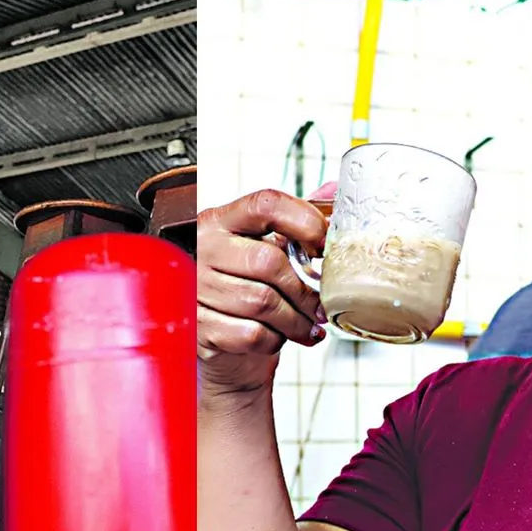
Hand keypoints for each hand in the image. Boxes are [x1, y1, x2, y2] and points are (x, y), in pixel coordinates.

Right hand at [196, 189, 329, 399]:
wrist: (217, 334)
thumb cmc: (246, 285)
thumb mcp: (267, 246)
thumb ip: (296, 218)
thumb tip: (335, 190)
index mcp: (222, 220)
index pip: (266, 205)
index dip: (304, 222)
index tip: (324, 246)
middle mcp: (204, 248)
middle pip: (268, 262)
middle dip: (304, 290)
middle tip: (320, 305)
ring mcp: (197, 288)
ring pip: (262, 303)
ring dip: (295, 320)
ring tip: (307, 325)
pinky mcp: (200, 326)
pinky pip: (251, 333)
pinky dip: (274, 340)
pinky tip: (278, 336)